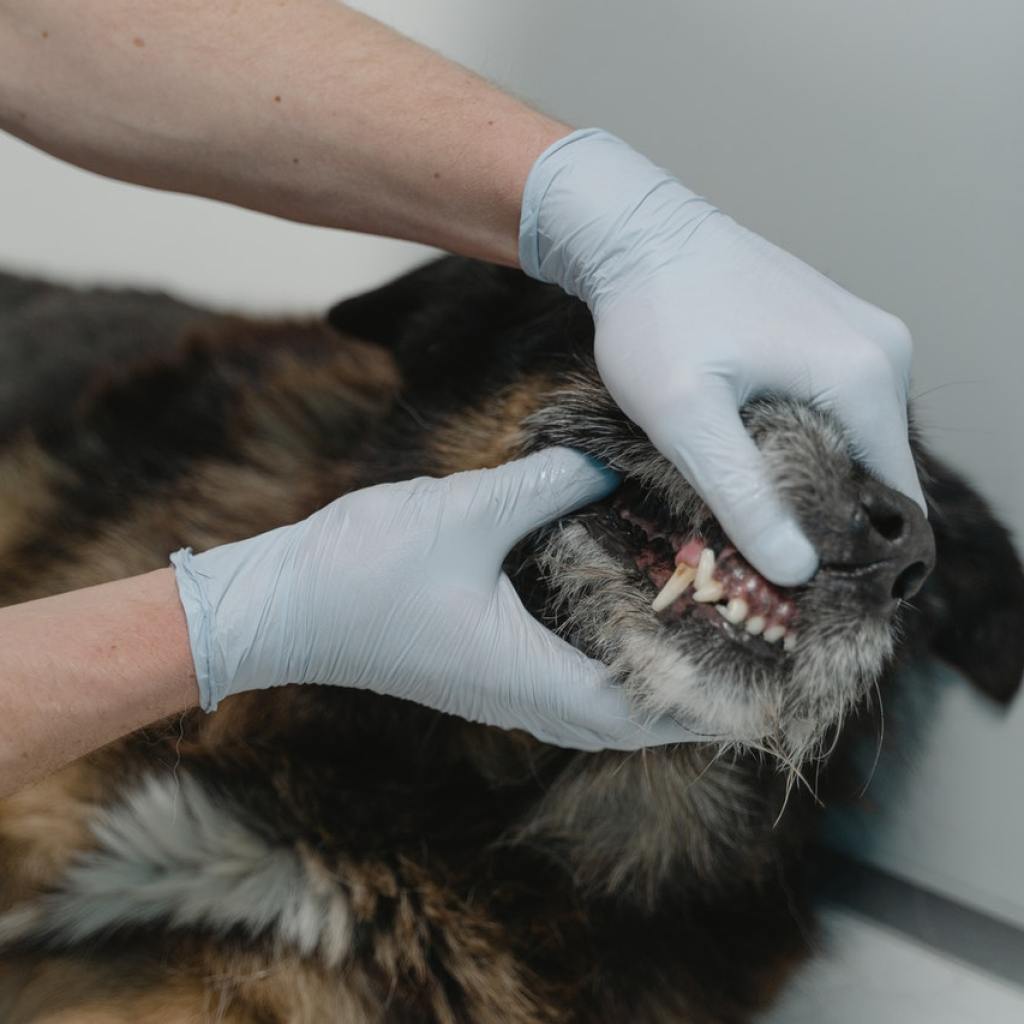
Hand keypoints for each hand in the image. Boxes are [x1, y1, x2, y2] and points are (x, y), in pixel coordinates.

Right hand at [171, 448, 695, 749]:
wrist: (280, 603)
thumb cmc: (366, 568)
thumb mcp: (468, 513)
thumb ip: (548, 484)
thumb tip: (612, 460)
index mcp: (525, 676)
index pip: (638, 712)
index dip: (702, 701)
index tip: (754, 675)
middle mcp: (517, 699)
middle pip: (622, 719)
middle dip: (684, 696)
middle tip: (736, 651)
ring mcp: (493, 691)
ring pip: (589, 706)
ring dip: (642, 682)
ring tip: (689, 637)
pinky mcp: (475, 673)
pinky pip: (557, 685)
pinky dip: (598, 664)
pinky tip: (611, 620)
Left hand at [519, 129, 924, 585]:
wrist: (636, 233)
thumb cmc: (655, 317)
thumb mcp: (686, 418)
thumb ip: (743, 494)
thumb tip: (799, 569)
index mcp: (864, 376)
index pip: (895, 496)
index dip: (852, 545)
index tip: (799, 574)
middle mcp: (883, 353)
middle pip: (877, 469)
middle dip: (826, 512)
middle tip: (761, 541)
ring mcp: (863, 334)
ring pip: (855, 439)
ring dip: (812, 474)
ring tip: (750, 496)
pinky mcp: (835, 328)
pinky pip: (838, 405)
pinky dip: (806, 436)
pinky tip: (754, 447)